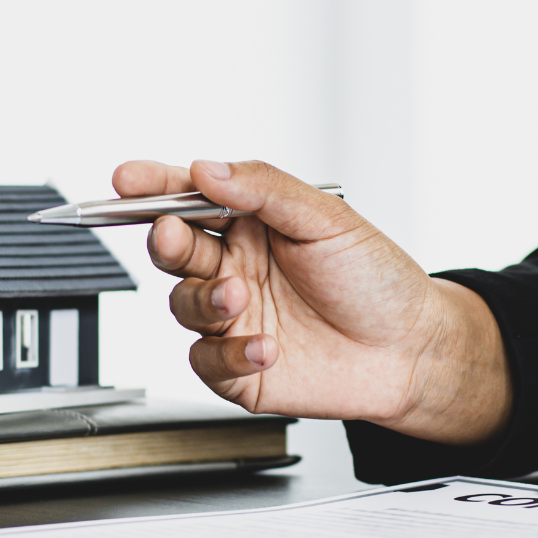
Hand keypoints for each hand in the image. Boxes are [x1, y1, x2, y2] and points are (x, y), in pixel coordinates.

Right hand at [113, 159, 511, 443]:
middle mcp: (234, 267)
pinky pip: (206, 360)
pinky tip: (264, 347)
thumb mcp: (327, 219)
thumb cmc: (376, 281)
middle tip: (174, 235)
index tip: (126, 180)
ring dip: (204, 298)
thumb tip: (208, 169)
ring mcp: (234, 318)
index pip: (188, 198)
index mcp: (250, 224)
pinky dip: (229, 353)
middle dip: (167, 240)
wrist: (412, 352)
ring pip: (183, 305)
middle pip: (174, 249)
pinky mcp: (238, 368)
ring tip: (238, 296)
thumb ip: (265, 190)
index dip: (151, 187)